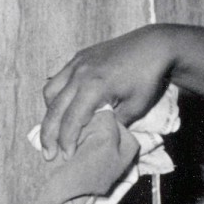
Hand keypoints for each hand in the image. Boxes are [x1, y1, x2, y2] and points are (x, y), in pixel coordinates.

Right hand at [40, 26, 174, 159]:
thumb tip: (99, 138)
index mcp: (94, 87)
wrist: (155, 46)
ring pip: (50, 91)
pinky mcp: (79, 57)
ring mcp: (77, 63)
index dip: (66, 141)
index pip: (71, 120)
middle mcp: (79, 74)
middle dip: (48, 134)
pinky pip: (59, 79)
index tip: (65, 157)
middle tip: (48, 153)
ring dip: (50, 112)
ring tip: (55, 130)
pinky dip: (56, 96)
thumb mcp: (135, 107)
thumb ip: (115, 124)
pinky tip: (64, 108)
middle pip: (54, 108)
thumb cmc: (149, 78)